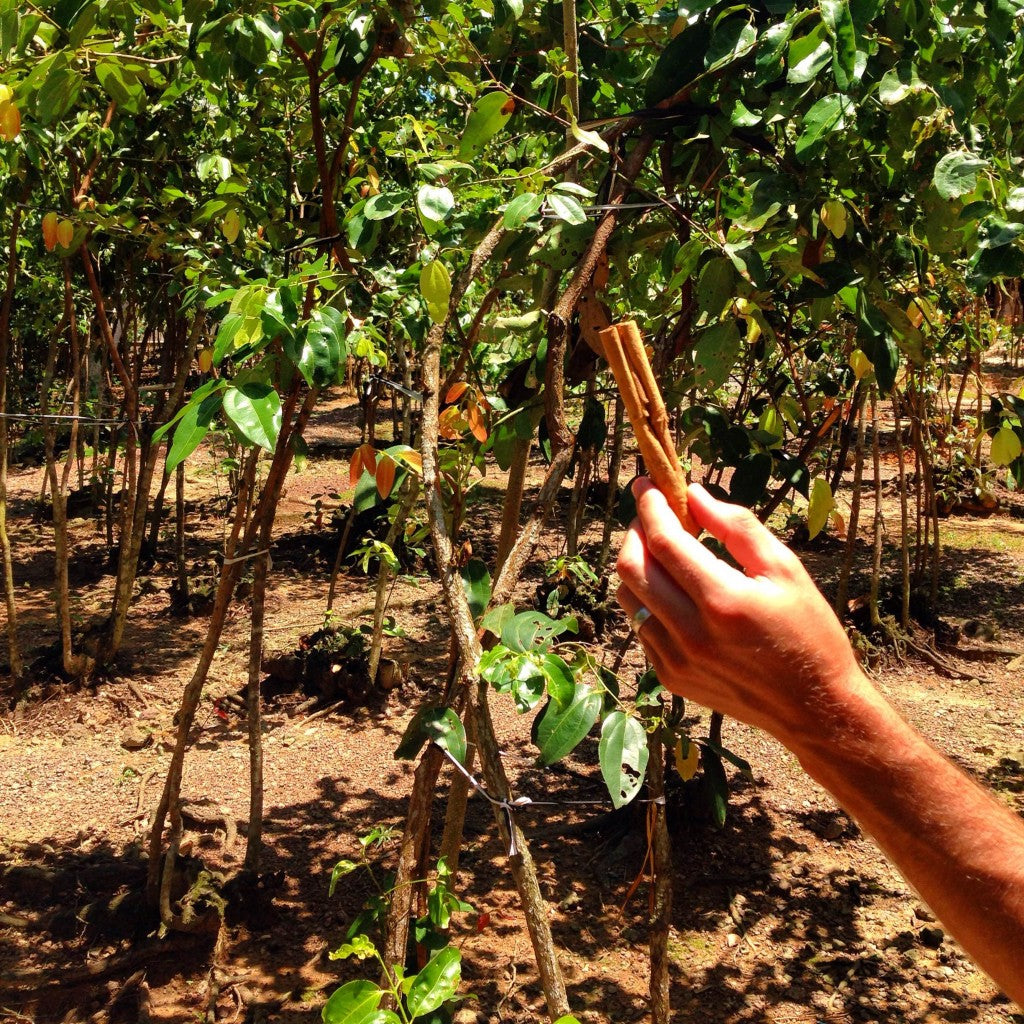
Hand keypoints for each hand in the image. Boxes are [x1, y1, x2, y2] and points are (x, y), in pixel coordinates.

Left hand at [616, 478, 862, 748]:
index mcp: (722, 600)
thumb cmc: (808, 631)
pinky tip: (674, 592)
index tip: (646, 485)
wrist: (813, 708)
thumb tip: (694, 494)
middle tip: (653, 515)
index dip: (649, 506)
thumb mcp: (786, 569)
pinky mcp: (670, 677)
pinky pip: (640, 627)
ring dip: (637, 565)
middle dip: (635, 531)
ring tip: (663, 551)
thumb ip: (737, 527)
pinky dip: (648, 599)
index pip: (663, 541)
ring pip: (628, 598)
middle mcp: (690, 633)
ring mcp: (675, 660)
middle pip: (631, 567)